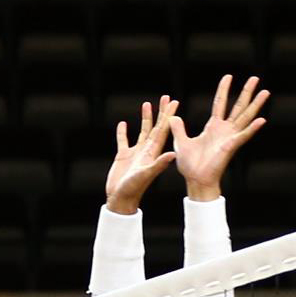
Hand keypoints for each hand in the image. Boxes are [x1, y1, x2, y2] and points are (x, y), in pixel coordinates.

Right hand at [104, 97, 177, 214]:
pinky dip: (123, 132)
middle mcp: (146, 150)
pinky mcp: (123, 156)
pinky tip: (123, 123)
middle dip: (161, 112)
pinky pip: (123, 141)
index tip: (174, 102)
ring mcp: (135, 153)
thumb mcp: (146, 174)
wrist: (121, 199)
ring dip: (145, 118)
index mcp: (153, 152)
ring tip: (147, 104)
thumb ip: (159, 163)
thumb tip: (174, 153)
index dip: (169, 116)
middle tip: (165, 97)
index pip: (164, 130)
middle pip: (156, 127)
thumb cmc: (134, 188)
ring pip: (142, 131)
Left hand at [169, 74, 268, 200]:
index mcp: (213, 127)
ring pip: (245, 117)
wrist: (194, 179)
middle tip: (255, 78)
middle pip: (238, 106)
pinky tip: (262, 120)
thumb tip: (172, 117)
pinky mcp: (231, 146)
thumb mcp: (181, 142)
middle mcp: (224, 130)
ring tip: (266, 91)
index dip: (224, 90)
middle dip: (247, 92)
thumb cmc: (189, 165)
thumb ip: (178, 129)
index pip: (220, 103)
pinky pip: (243, 136)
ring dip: (256, 105)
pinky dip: (252, 129)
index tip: (228, 76)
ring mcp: (230, 137)